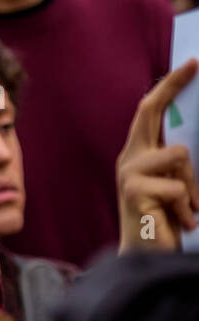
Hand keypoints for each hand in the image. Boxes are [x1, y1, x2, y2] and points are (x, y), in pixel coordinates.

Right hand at [117, 58, 198, 252]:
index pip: (149, 111)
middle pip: (149, 112)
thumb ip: (178, 164)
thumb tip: (187, 144)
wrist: (145, 258)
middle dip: (173, 86)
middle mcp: (129, 157)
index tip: (191, 63)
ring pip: (178, 155)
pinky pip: (178, 187)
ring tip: (187, 209)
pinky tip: (179, 222)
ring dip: (192, 185)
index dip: (170, 86)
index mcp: (138, 153)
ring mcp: (129, 173)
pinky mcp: (134, 191)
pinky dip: (187, 209)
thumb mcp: (175, 185)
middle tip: (196, 63)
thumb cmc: (164, 221)